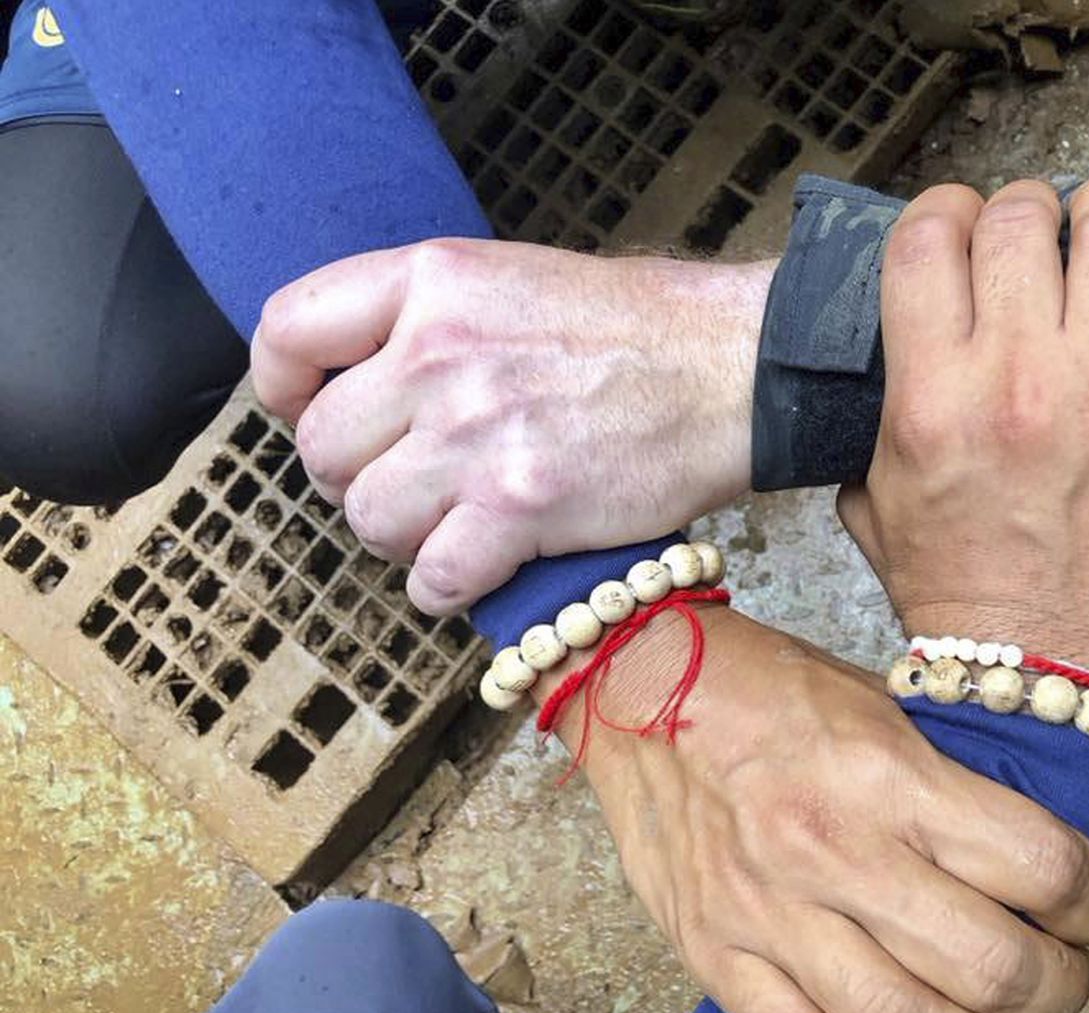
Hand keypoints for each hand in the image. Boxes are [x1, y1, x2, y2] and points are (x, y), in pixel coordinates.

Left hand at [250, 240, 771, 615]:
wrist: (733, 368)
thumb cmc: (636, 329)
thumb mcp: (512, 276)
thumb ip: (426, 318)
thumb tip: (359, 380)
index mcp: (432, 282)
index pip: (287, 331)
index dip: (281, 387)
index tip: (304, 409)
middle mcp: (438, 356)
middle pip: (321, 450)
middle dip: (355, 478)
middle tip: (410, 481)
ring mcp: (475, 436)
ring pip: (367, 521)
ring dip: (403, 536)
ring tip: (454, 522)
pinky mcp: (519, 510)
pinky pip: (432, 580)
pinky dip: (447, 586)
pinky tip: (482, 564)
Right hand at [538, 607, 1088, 1012]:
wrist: (635, 680)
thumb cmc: (768, 687)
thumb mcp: (882, 704)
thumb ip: (950, 789)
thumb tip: (1030, 872)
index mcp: (887, 773)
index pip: (1037, 865)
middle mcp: (834, 850)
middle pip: (989, 965)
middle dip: (1057, 992)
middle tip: (1067, 987)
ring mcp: (770, 913)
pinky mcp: (717, 957)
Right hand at [839, 179, 1088, 682]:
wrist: (1044, 675)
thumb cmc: (959, 594)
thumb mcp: (874, 504)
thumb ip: (881, 413)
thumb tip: (908, 345)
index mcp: (931, 400)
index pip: (929, 239)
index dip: (943, 212)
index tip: (958, 229)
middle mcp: (1017, 382)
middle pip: (1017, 219)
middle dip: (1018, 210)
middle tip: (1031, 239)